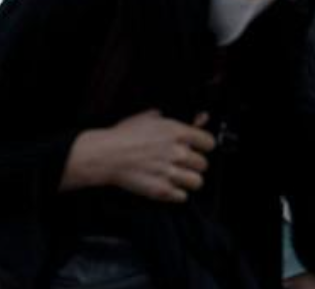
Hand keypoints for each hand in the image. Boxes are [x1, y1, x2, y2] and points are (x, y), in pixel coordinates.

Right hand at [62, 110, 214, 202]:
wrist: (106, 155)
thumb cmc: (123, 136)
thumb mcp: (148, 118)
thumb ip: (173, 120)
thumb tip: (195, 118)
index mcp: (177, 133)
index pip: (208, 142)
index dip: (204, 146)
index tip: (200, 148)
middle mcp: (177, 153)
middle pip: (203, 164)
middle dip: (194, 164)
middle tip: (183, 163)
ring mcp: (170, 173)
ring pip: (197, 182)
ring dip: (189, 180)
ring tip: (179, 177)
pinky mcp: (162, 190)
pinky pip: (182, 196)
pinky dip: (177, 193)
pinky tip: (169, 187)